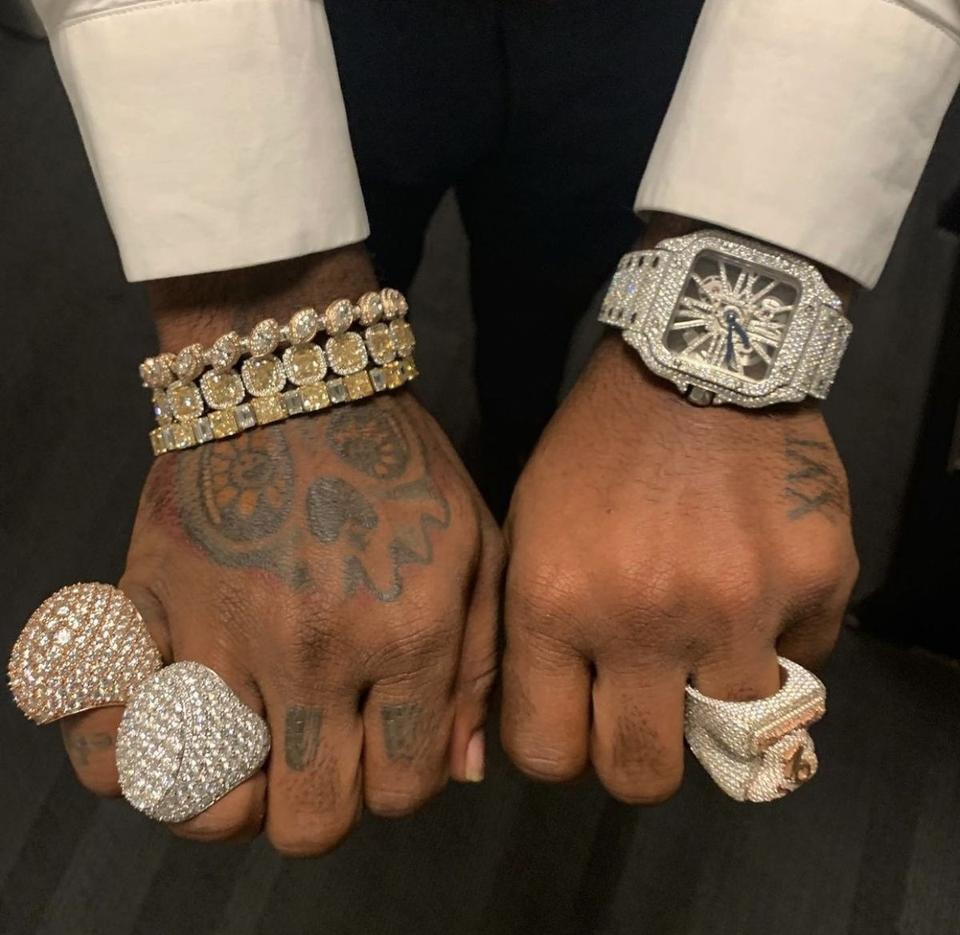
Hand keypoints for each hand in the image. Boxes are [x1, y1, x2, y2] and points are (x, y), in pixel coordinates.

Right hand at [58, 248, 501, 854]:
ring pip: (209, 800)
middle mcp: (315, 652)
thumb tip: (463, 771)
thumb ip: (480, 663)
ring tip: (249, 746)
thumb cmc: (398, 463)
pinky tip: (164, 724)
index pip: (404, 790)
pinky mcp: (149, 608)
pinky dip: (126, 752)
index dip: (402, 780)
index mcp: (408, 636)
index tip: (389, 738)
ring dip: (232, 792)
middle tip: (321, 751)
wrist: (294, 379)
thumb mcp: (474, 545)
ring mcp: (222, 635)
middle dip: (324, 803)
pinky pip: (105, 731)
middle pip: (310, 821)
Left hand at [501, 335, 857, 801]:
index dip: (559, 749)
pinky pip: (802, 666)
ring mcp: (740, 605)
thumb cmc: (594, 450)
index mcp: (555, 602)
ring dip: (716, 697)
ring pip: (734, 735)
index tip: (575, 721)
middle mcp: (644, 618)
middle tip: (642, 709)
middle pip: (641, 776)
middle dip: (636, 756)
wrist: (697, 358)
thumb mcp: (529, 532)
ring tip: (706, 633)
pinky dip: (775, 645)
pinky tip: (755, 586)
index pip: (547, 753)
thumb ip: (529, 636)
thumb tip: (540, 733)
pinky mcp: (818, 581)